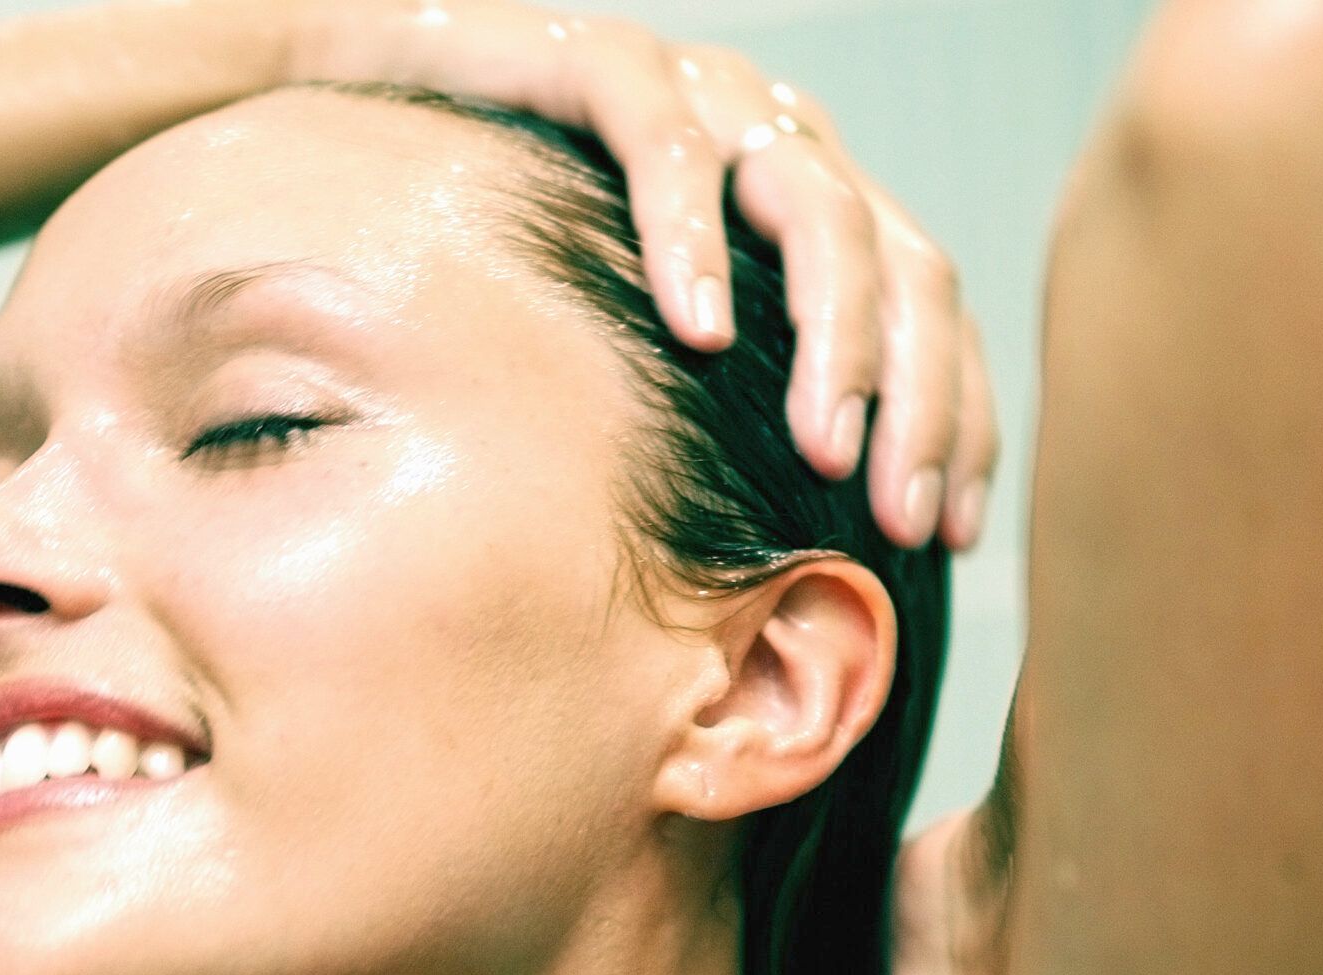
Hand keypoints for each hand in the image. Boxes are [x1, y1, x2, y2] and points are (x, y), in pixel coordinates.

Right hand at [286, 0, 999, 548]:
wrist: (366, 89)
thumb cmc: (491, 239)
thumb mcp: (626, 341)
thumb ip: (701, 408)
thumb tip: (761, 567)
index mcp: (806, 209)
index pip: (928, 313)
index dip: (957, 421)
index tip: (949, 534)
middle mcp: (775, 141)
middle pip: (905, 266)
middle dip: (918, 403)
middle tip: (895, 516)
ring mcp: (700, 96)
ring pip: (820, 206)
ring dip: (836, 337)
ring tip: (824, 447)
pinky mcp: (601, 60)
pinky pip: (667, 143)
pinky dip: (691, 236)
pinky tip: (697, 329)